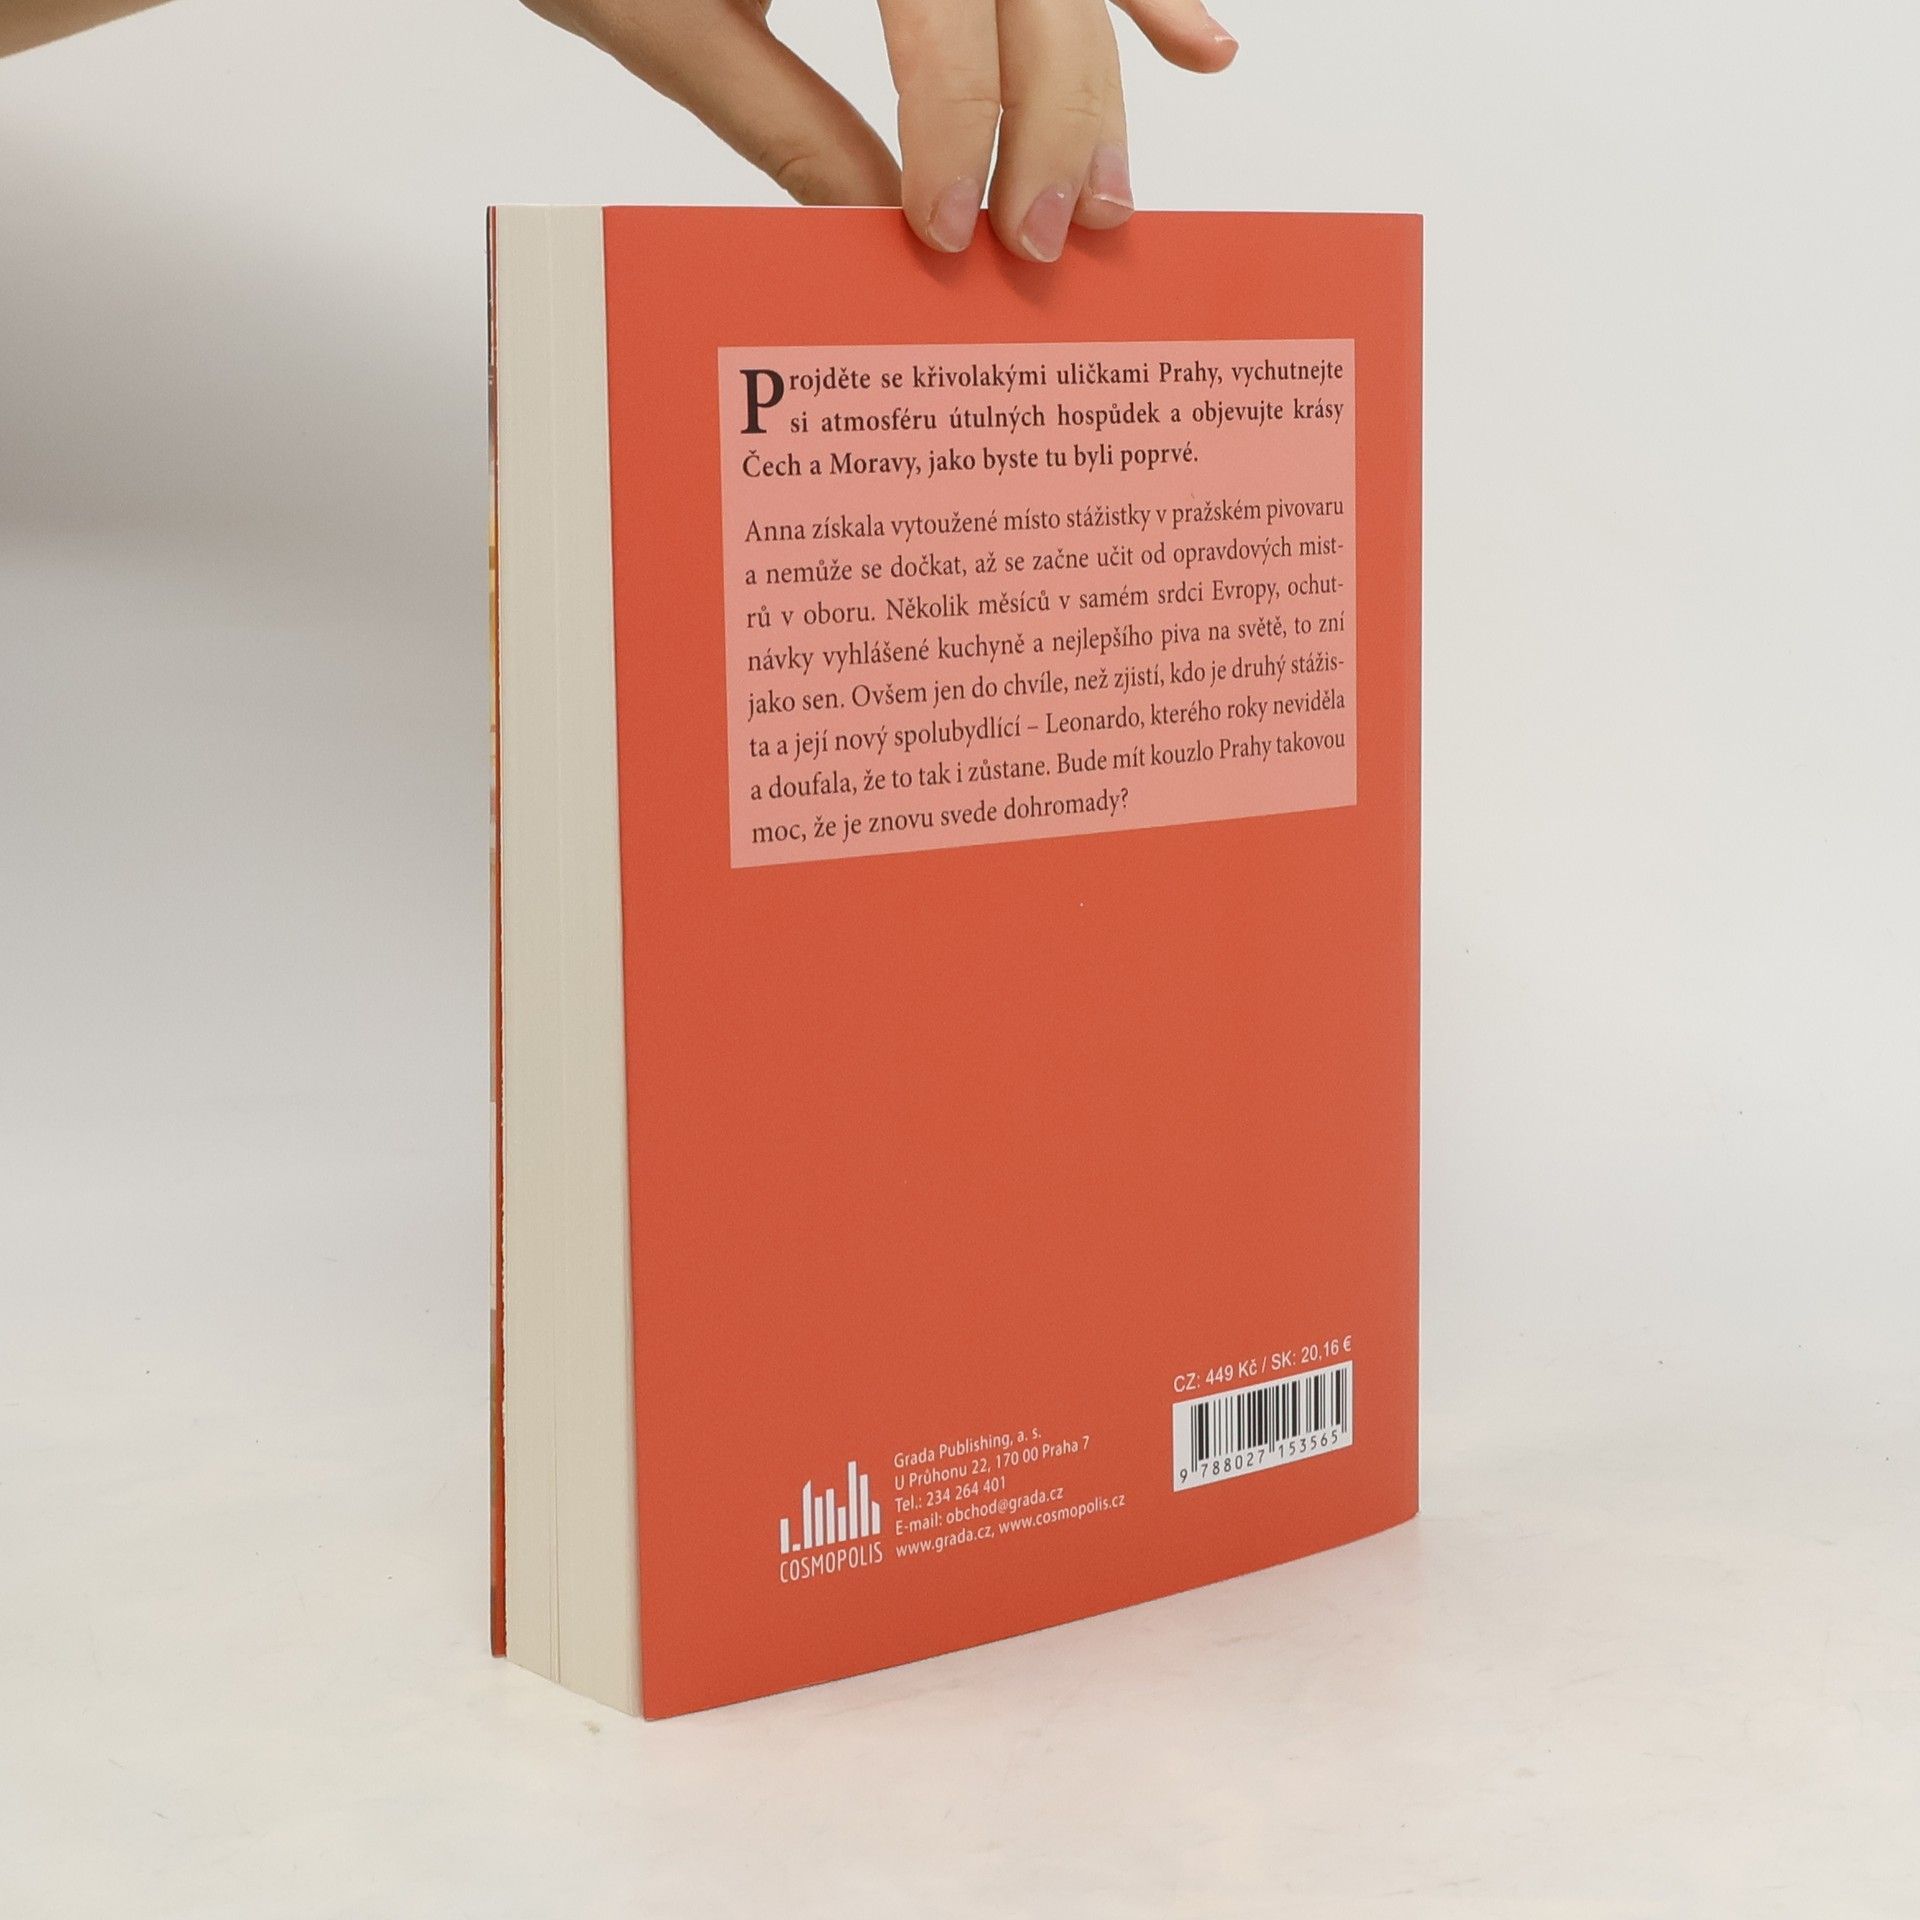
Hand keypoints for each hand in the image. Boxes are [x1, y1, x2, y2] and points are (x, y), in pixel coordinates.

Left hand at [521, 0, 1237, 261]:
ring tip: (1110, 196)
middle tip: (1045, 243)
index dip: (958, 128)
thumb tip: (873, 235)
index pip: (942, 14)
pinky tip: (1197, 47)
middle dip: (1052, 122)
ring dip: (1098, 80)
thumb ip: (778, 120)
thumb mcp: (664, 18)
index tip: (948, 232)